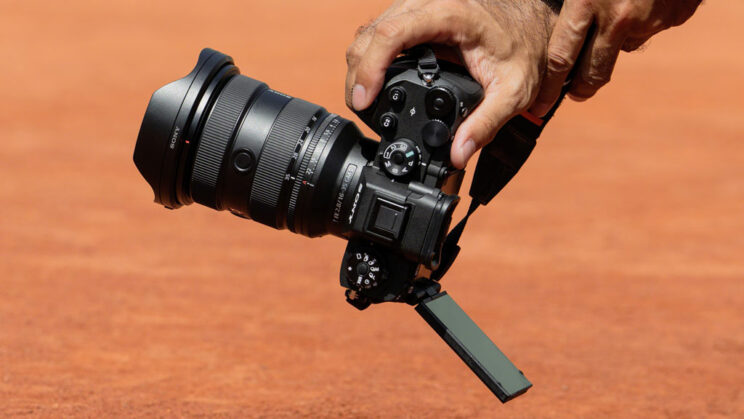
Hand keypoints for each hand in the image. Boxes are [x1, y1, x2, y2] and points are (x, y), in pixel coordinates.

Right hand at [345, 0, 556, 168]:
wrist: (533, 24)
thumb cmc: (525, 49)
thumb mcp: (513, 91)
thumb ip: (486, 124)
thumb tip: (458, 154)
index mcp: (450, 15)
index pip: (393, 34)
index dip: (371, 67)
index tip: (365, 99)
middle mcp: (428, 4)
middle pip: (371, 33)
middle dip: (359, 73)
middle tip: (362, 109)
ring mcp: (418, 7)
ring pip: (369, 31)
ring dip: (361, 66)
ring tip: (365, 101)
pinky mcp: (414, 16)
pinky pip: (380, 32)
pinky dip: (371, 58)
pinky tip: (375, 83)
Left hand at [531, 0, 701, 115]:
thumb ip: (567, 4)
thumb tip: (542, 30)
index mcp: (586, 4)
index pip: (560, 60)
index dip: (550, 88)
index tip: (542, 105)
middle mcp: (617, 19)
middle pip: (593, 74)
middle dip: (581, 90)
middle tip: (574, 95)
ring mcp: (648, 20)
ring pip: (623, 49)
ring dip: (613, 45)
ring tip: (609, 27)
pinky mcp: (672, 17)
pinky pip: (649, 29)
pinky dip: (641, 23)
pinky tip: (639, 4)